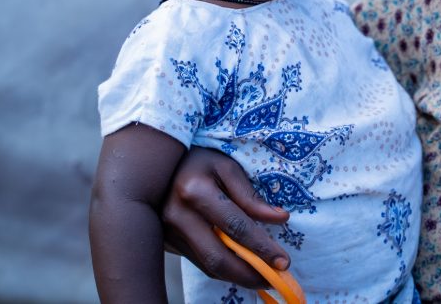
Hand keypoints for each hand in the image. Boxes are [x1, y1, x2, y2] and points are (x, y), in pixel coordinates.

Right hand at [162, 147, 290, 288]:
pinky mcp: (166, 241)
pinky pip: (198, 261)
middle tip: (274, 279)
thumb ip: (250, 196)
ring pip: (206, 265)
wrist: (158, 163)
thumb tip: (279, 219)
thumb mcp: (227, 167)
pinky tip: (239, 268)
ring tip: (261, 277)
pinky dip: (221, 268)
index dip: (261, 247)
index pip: (236, 227)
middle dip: (248, 273)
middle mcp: (178, 216)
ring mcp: (168, 232)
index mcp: (195, 192)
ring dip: (236, 276)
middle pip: (218, 257)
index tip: (283, 262)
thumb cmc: (199, 160)